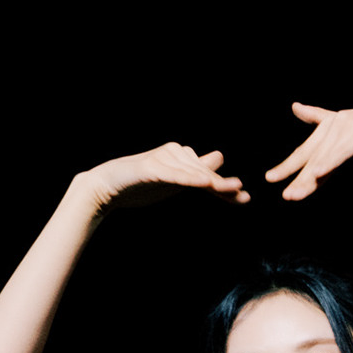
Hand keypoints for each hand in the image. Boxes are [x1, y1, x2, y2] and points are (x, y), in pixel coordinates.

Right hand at [80, 143, 249, 209]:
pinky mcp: (151, 168)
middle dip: (224, 186)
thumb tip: (217, 164)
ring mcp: (163, 159)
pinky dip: (188, 178)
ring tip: (230, 190)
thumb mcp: (174, 181)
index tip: (243, 199)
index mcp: (181, 157)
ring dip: (212, 182)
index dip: (225, 186)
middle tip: (243, 196)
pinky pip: (174, 174)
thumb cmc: (142, 184)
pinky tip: (203, 183)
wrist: (109, 186)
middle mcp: (175, 153)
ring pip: (192, 173)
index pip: (208, 172)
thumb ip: (195, 174)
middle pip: (204, 172)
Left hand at [264, 99, 352, 200]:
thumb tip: (295, 107)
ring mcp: (350, 127)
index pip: (307, 149)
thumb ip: (322, 119)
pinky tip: (318, 173)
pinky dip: (330, 162)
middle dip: (293, 173)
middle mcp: (337, 123)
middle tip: (279, 190)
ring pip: (325, 157)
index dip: (289, 164)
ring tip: (294, 194)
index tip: (271, 178)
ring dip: (309, 177)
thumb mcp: (349, 127)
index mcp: (331, 123)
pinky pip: (343, 152)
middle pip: (311, 154)